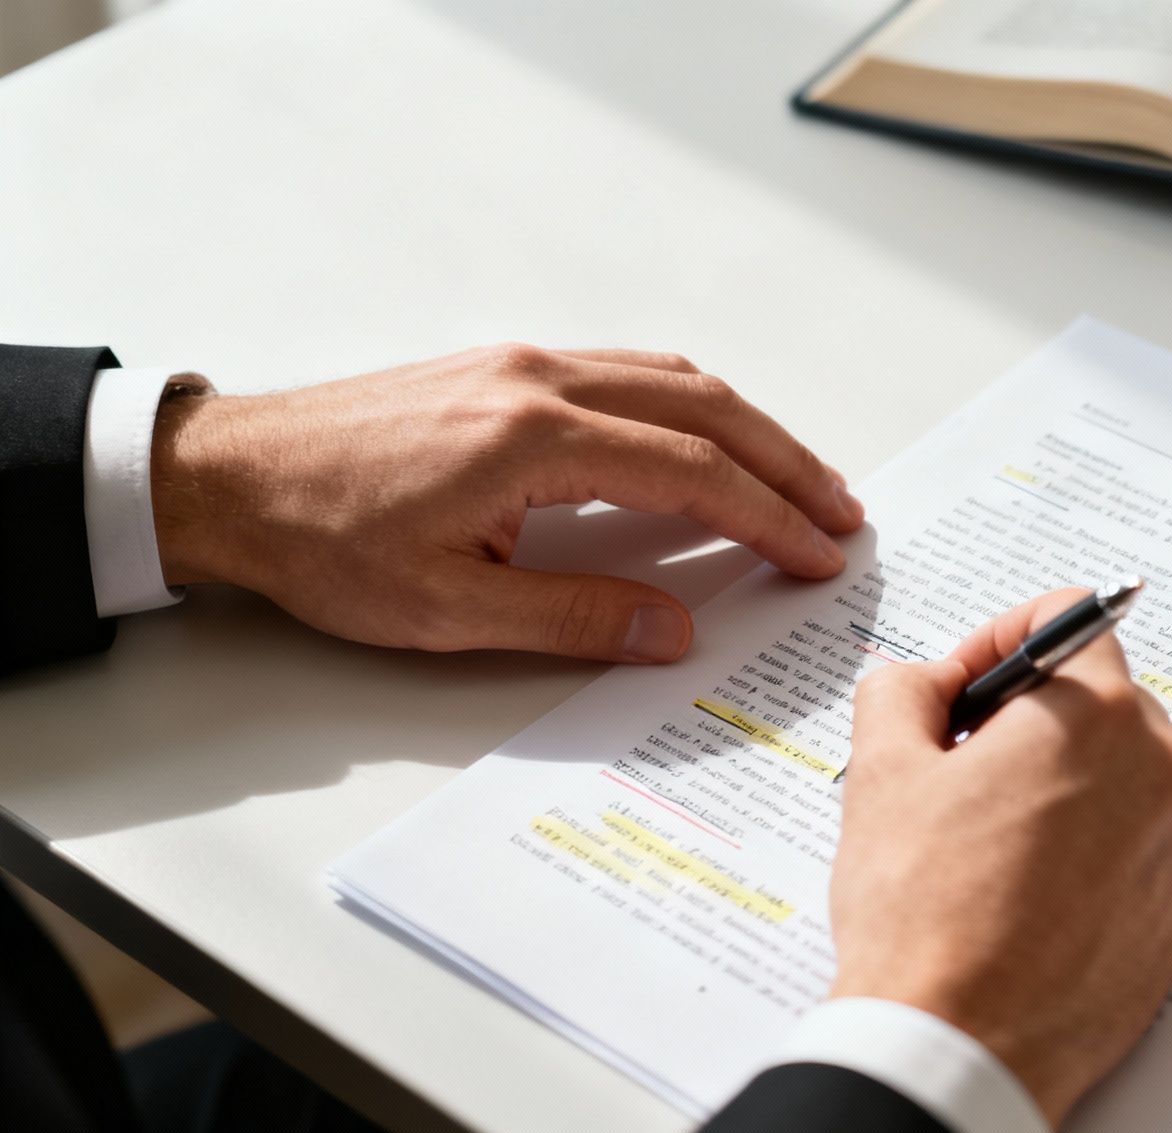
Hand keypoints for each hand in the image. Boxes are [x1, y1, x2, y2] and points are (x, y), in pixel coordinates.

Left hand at [149, 343, 862, 661]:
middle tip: (841, 514)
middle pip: (706, 409)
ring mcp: (525, 364)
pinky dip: (695, 405)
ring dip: (749, 428)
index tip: (816, 557)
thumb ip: (574, 618)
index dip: (767, 518)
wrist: (231, 476)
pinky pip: (631, 371)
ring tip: (798, 478)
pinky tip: (711, 437)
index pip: (691, 472)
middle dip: (786, 462)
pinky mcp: (507, 367)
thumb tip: (674, 631)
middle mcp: (542, 381)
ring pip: (675, 378)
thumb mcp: (446, 609)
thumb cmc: (322, 541)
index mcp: (534, 439)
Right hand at [831, 589, 1171, 1126]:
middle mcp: (1162, 766)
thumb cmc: (924, 912)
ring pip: (1121, 774)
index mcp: (1096, 713)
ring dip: (1063, 785)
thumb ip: (901, 689)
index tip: (966, 686)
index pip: (1070, 618)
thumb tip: (924, 680)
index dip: (1001, 639)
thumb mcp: (882, 770)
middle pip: (1097, 700)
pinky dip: (1092, 848)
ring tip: (989, 845)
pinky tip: (1029, 892)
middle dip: (1030, 719)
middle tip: (961, 770)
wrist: (961, 1046)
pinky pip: (1140, 843)